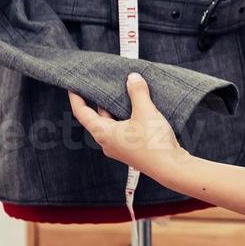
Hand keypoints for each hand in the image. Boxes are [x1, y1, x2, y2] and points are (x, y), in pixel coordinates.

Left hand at [69, 73, 189, 186]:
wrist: (171, 167)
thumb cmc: (154, 143)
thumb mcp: (146, 111)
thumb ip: (137, 92)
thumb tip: (132, 78)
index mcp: (104, 133)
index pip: (82, 113)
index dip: (76, 98)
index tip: (73, 86)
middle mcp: (108, 143)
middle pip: (97, 118)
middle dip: (99, 101)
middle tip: (102, 85)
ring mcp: (120, 148)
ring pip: (112, 124)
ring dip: (115, 109)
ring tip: (122, 94)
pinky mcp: (132, 150)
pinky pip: (123, 130)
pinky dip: (126, 118)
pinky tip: (137, 109)